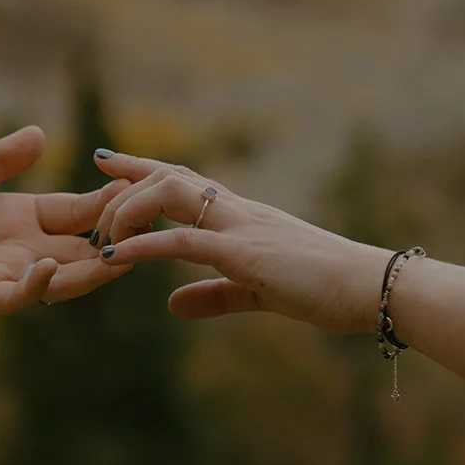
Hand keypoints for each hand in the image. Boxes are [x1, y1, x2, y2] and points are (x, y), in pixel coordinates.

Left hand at [0, 126, 129, 337]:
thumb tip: (40, 133)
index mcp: (19, 217)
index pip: (76, 211)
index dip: (108, 202)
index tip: (143, 188)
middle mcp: (20, 248)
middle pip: (83, 248)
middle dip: (116, 239)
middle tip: (152, 228)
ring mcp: (4, 275)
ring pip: (63, 277)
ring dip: (90, 269)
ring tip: (118, 255)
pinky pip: (16, 295)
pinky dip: (36, 283)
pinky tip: (48, 265)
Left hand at [90, 151, 390, 334]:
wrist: (371, 287)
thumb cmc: (326, 289)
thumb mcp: (259, 293)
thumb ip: (214, 295)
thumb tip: (172, 304)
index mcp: (241, 217)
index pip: (183, 179)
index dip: (141, 167)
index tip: (105, 159)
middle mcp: (238, 211)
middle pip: (169, 176)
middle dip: (125, 184)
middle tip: (94, 212)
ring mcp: (241, 227)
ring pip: (173, 193)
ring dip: (131, 210)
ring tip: (107, 238)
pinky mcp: (246, 254)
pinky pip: (186, 243)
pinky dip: (147, 245)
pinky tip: (120, 255)